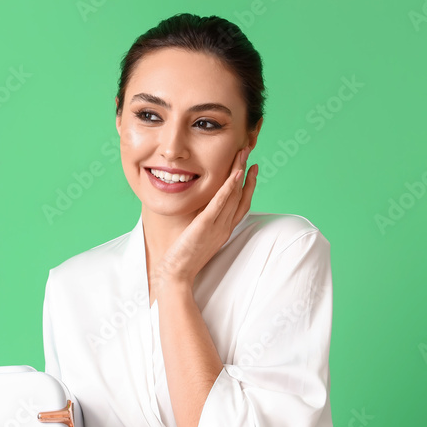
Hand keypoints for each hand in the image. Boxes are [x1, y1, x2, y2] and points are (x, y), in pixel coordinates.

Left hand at [153, 146, 257, 294]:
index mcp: (224, 229)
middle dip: (246, 172)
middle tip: (249, 152)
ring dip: (239, 173)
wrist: (176, 275)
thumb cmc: (183, 258)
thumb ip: (204, 222)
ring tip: (243, 154)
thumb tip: (202, 210)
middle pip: (240, 195)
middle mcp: (224, 227)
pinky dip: (228, 188)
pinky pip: (219, 204)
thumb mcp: (198, 237)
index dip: (248, 185)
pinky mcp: (204, 226)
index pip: (241, 203)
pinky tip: (235, 174)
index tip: (250, 168)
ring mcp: (217, 227)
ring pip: (233, 195)